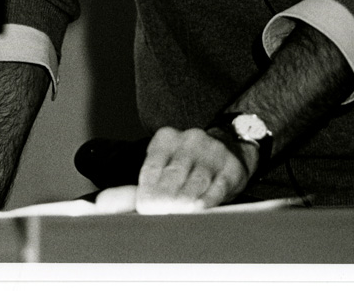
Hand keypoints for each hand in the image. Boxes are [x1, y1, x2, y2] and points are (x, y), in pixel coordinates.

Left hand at [135, 126, 254, 213]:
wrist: (229, 149)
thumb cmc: (187, 166)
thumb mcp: (164, 164)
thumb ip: (146, 184)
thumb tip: (122, 205)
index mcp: (167, 138)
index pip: (151, 168)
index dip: (147, 193)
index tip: (146, 209)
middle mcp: (190, 140)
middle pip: (173, 174)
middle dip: (165, 200)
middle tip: (162, 214)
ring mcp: (213, 151)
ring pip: (195, 182)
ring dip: (185, 203)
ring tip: (179, 214)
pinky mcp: (231, 167)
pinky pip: (217, 188)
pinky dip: (207, 201)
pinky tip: (199, 209)